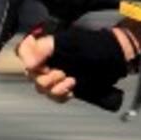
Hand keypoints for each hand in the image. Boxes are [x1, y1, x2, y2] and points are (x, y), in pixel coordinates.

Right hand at [15, 27, 132, 103]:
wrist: (116, 57)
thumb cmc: (95, 46)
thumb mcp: (69, 42)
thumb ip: (45, 49)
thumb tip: (28, 63)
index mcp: (46, 46)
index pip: (24, 52)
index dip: (28, 60)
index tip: (37, 65)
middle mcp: (48, 60)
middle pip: (32, 75)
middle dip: (45, 78)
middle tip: (61, 73)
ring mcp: (57, 74)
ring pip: (42, 88)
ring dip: (55, 88)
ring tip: (71, 81)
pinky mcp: (66, 86)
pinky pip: (55, 96)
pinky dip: (61, 95)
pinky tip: (72, 89)